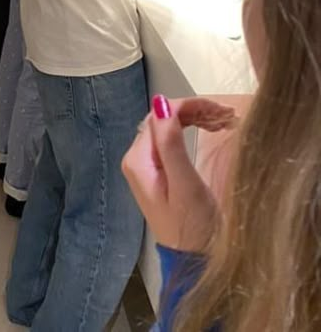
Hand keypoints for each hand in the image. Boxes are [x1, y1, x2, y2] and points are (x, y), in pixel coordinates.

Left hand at [121, 97, 234, 250]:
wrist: (194, 263)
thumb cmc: (192, 226)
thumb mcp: (185, 183)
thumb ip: (171, 143)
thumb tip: (160, 102)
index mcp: (137, 159)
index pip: (159, 116)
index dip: (188, 106)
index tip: (220, 109)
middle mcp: (137, 160)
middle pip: (163, 120)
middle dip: (194, 111)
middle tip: (227, 115)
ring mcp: (147, 167)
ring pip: (169, 129)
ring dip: (196, 119)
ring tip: (225, 120)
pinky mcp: (160, 175)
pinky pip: (173, 142)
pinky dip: (192, 131)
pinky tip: (212, 129)